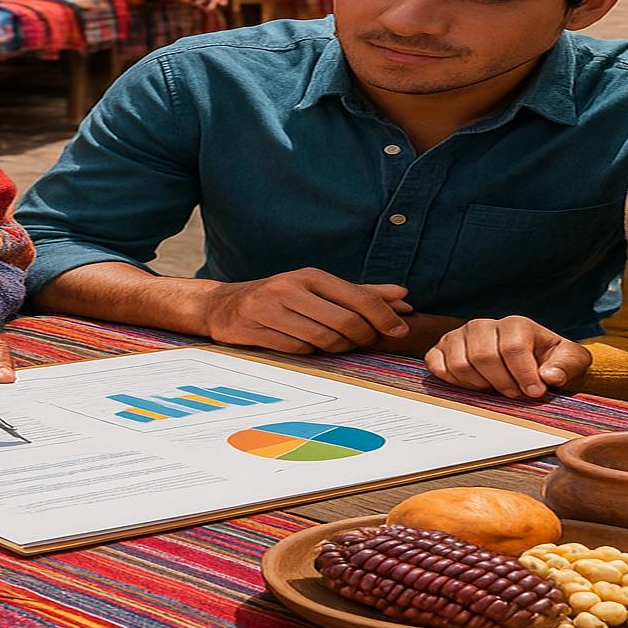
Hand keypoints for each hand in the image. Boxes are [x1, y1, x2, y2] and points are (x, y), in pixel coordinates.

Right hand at [199, 268, 411, 353]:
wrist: (224, 306)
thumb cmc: (281, 298)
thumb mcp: (319, 289)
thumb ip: (360, 293)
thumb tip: (403, 296)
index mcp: (310, 275)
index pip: (357, 298)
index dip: (383, 316)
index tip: (398, 330)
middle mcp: (290, 288)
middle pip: (344, 323)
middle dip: (360, 338)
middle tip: (362, 342)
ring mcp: (270, 309)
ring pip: (323, 340)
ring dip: (336, 348)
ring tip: (334, 343)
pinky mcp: (256, 329)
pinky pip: (297, 351)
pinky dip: (308, 352)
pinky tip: (303, 344)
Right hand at [425, 316, 591, 397]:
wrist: (529, 363)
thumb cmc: (550, 363)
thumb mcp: (572, 361)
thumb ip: (567, 366)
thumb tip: (549, 376)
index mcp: (516, 324)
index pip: (512, 348)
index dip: (524, 375)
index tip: (534, 393)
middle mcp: (484, 325)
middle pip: (484, 357)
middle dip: (502, 383)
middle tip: (514, 395)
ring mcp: (460, 335)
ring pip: (460, 364)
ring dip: (479, 385)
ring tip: (495, 389)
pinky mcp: (442, 348)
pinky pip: (437, 365)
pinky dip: (453, 380)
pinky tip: (472, 385)